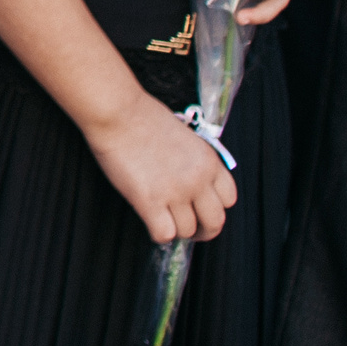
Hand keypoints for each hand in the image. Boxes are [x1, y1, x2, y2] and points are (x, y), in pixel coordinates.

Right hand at [85, 89, 234, 243]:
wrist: (117, 112)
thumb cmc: (142, 116)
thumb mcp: (183, 136)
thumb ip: (192, 161)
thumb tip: (187, 178)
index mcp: (209, 162)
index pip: (229, 199)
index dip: (215, 207)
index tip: (203, 209)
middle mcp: (198, 180)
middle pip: (215, 222)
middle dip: (203, 230)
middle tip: (191, 229)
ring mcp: (175, 192)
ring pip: (187, 231)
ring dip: (176, 229)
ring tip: (163, 221)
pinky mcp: (150, 201)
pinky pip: (164, 234)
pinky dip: (158, 234)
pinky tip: (149, 221)